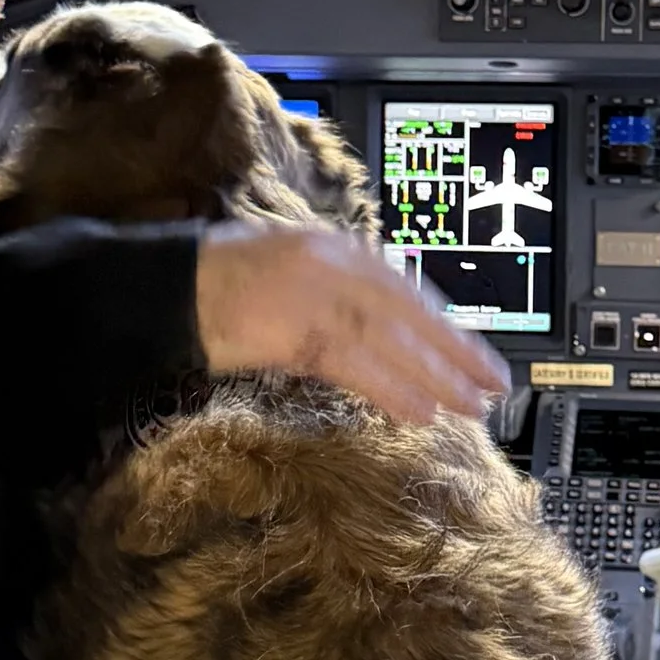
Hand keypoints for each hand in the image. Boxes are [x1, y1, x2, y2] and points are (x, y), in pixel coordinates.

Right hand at [195, 223, 506, 425]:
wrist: (166, 285)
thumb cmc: (216, 281)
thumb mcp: (288, 270)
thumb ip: (333, 290)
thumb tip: (376, 329)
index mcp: (333, 247)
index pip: (404, 288)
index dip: (442, 324)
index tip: (471, 351)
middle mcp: (332, 264)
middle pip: (410, 312)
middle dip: (455, 351)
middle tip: (493, 384)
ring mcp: (314, 294)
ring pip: (392, 341)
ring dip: (435, 377)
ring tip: (469, 407)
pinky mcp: (294, 329)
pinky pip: (356, 365)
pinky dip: (391, 389)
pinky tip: (419, 412)